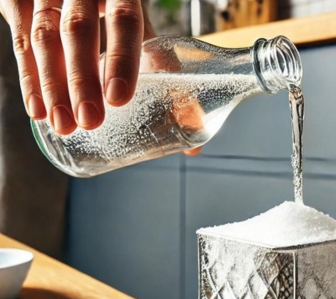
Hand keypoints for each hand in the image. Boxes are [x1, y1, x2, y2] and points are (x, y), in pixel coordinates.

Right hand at [0, 0, 145, 133]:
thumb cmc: (112, 3)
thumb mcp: (136, 22)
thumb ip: (159, 63)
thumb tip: (192, 125)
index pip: (124, 18)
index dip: (122, 58)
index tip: (118, 98)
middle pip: (78, 29)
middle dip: (82, 79)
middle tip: (89, 120)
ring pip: (43, 36)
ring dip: (52, 86)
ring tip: (63, 124)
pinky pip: (18, 39)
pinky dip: (29, 78)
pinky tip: (38, 109)